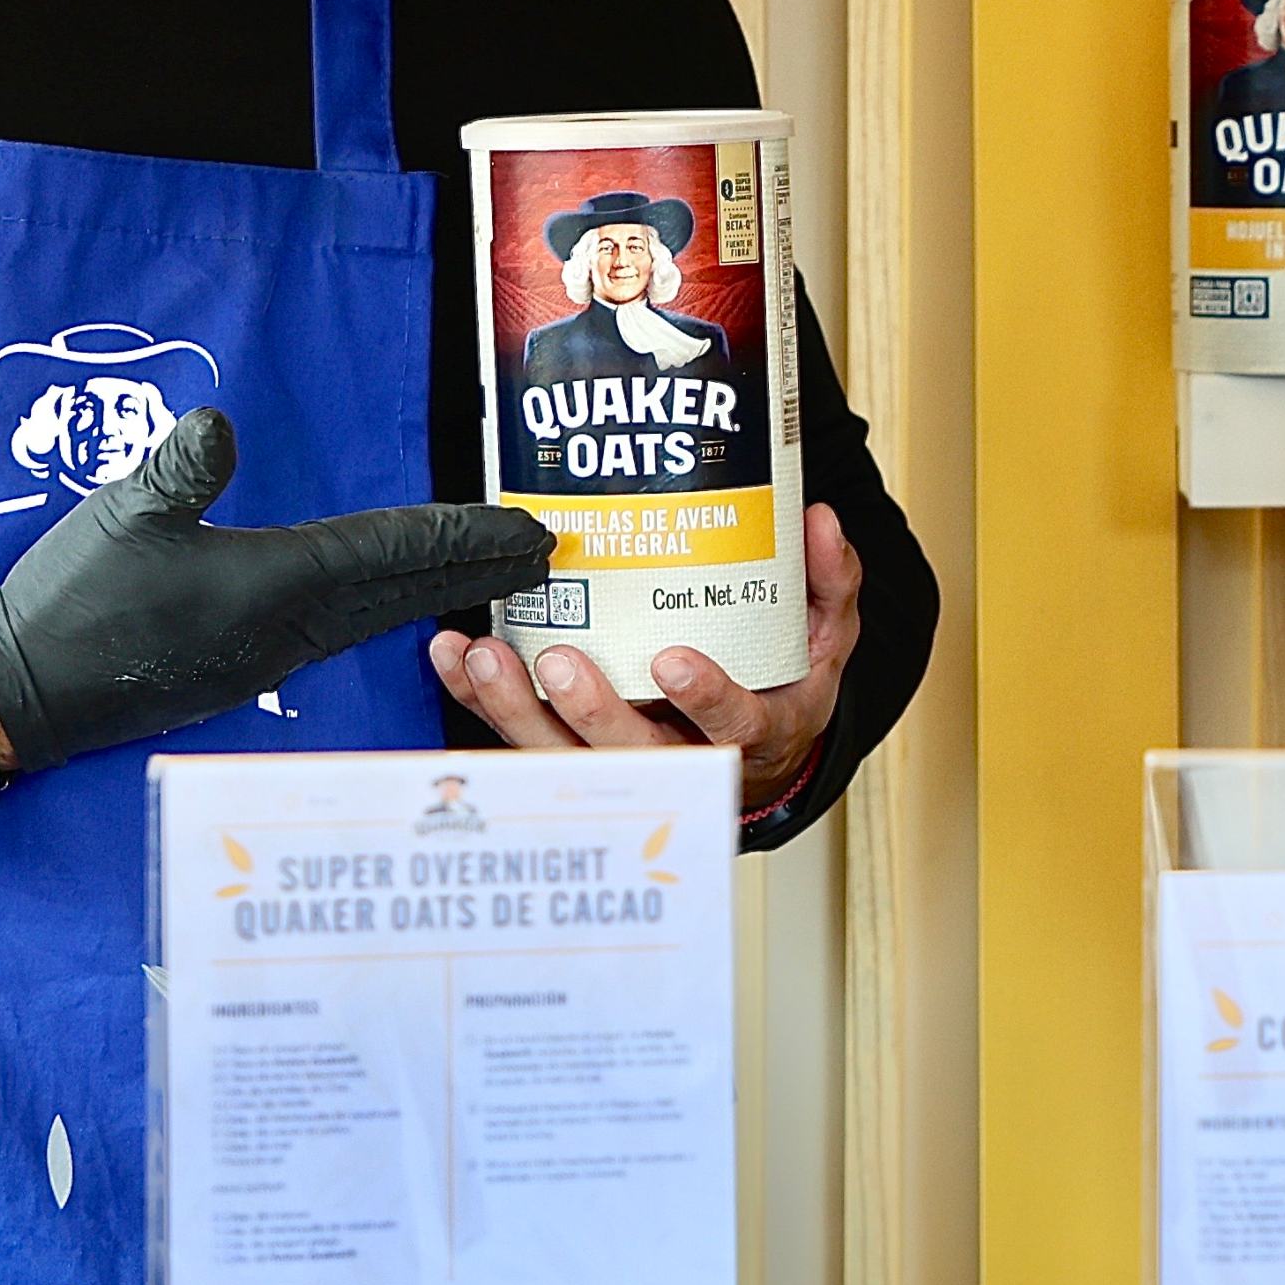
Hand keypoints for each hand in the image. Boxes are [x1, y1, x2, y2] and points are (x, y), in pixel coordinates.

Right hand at [0, 407, 558, 772]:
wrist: (25, 692)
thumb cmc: (73, 601)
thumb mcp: (122, 516)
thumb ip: (179, 469)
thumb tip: (220, 424)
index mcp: (274, 586)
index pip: (393, 551)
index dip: (464, 536)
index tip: (529, 530)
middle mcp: (289, 628)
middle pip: (405, 588)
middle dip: (477, 568)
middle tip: (543, 552)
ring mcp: (269, 655)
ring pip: (378, 612)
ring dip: (438, 588)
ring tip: (489, 572)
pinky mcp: (245, 668)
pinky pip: (343, 630)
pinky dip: (388, 609)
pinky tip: (394, 603)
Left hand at [426, 503, 863, 815]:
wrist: (755, 747)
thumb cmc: (783, 688)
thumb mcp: (825, 639)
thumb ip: (829, 581)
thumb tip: (819, 522)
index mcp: (752, 733)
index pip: (733, 729)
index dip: (705, 700)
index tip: (674, 660)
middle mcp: (682, 759)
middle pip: (630, 755)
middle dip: (589, 711)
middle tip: (558, 660)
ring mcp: (620, 762)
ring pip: (561, 757)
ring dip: (516, 712)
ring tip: (487, 656)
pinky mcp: (572, 752)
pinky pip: (521, 737)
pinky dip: (480, 701)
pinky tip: (455, 658)